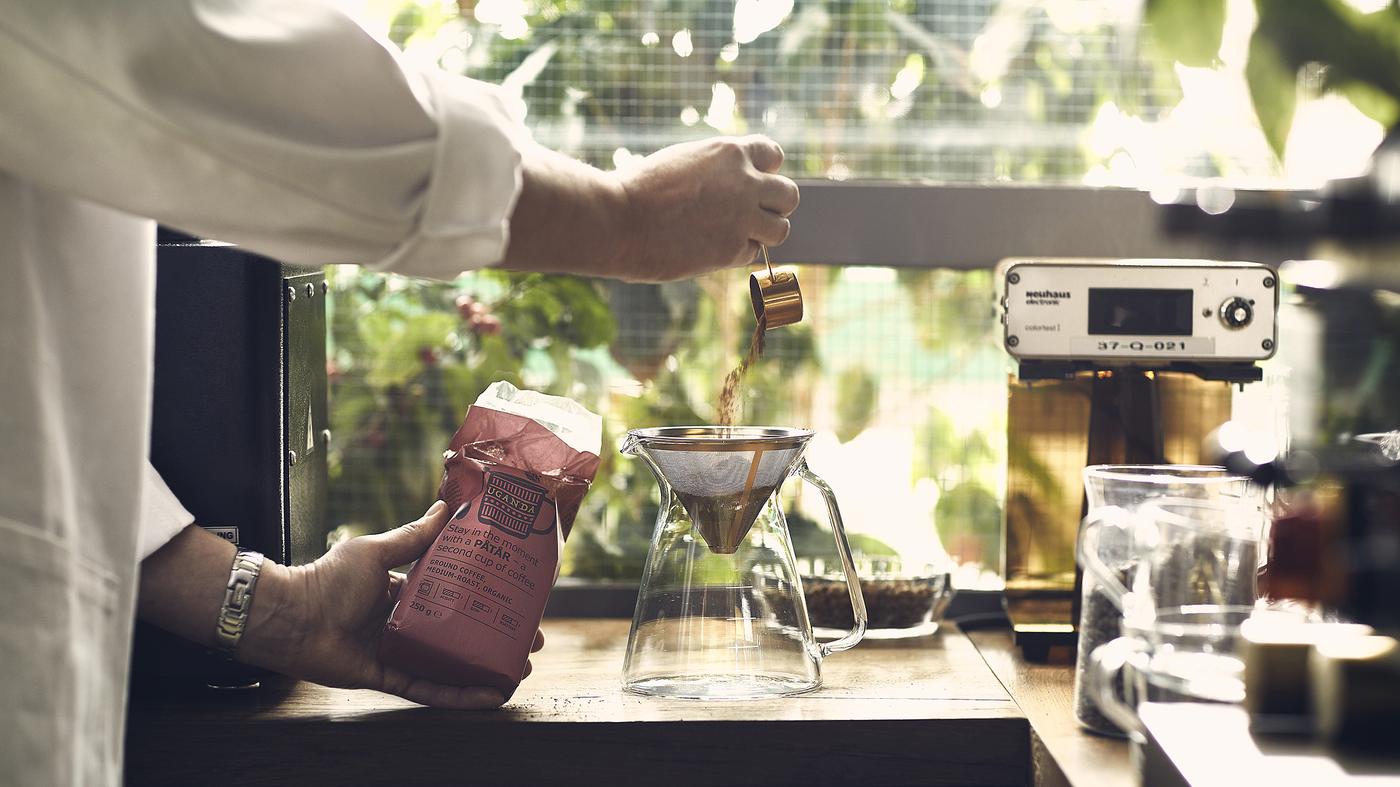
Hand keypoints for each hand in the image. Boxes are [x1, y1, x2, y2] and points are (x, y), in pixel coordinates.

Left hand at [241, 501, 545, 707]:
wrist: (287, 615)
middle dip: (495, 638)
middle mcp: (406, 625)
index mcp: (404, 593)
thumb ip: (412, 536)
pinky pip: (430, 691)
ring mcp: (400, 654)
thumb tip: (444, 506)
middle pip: (460, 634)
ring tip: (518, 669)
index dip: (485, 599)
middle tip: (527, 639)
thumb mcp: (376, 551)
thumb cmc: (325, 579)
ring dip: (485, 670)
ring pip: (451, 666)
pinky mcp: (390, 680)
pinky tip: (488, 697)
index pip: (455, 596)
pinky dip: (459, 696)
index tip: (515, 598)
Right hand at [612, 135, 799, 281]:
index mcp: (729, 152)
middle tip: (749, 214)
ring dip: (762, 233)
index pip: (774, 155)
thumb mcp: (683, 162)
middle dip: (773, 205)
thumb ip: (716, 169)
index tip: (750, 183)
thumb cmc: (638, 190)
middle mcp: (744, 182)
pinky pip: (751, 254)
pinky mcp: (732, 250)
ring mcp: (742, 218)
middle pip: (789, 195)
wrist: (618, 219)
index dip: (764, 171)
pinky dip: (736, 254)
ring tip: (735, 234)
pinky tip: (710, 249)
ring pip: (781, 229)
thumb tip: (736, 183)